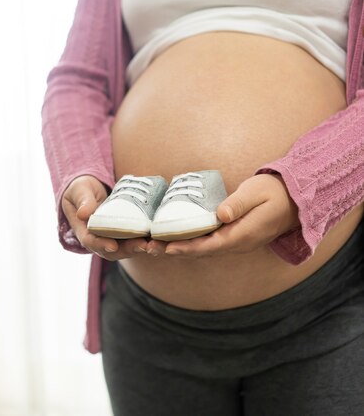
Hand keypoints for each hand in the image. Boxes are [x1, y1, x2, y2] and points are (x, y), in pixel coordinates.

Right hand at [61, 175, 166, 259]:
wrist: (89, 191)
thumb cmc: (81, 190)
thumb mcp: (79, 191)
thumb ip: (83, 200)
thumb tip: (83, 213)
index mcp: (85, 232)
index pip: (91, 242)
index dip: (101, 245)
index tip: (112, 245)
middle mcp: (101, 239)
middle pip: (114, 251)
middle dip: (129, 249)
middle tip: (143, 245)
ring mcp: (115, 238)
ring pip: (128, 248)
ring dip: (142, 247)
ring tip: (156, 244)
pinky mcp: (127, 233)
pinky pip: (138, 239)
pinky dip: (148, 240)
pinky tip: (161, 236)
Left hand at [164, 173, 299, 257]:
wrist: (296, 200)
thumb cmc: (275, 192)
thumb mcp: (257, 192)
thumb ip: (238, 204)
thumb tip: (220, 215)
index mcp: (243, 235)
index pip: (209, 245)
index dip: (186, 247)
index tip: (166, 247)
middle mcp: (237, 244)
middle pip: (201, 252)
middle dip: (173, 250)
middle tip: (147, 247)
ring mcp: (236, 243)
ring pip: (202, 250)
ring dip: (178, 249)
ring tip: (152, 246)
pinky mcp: (233, 238)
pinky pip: (207, 245)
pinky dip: (189, 244)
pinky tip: (172, 241)